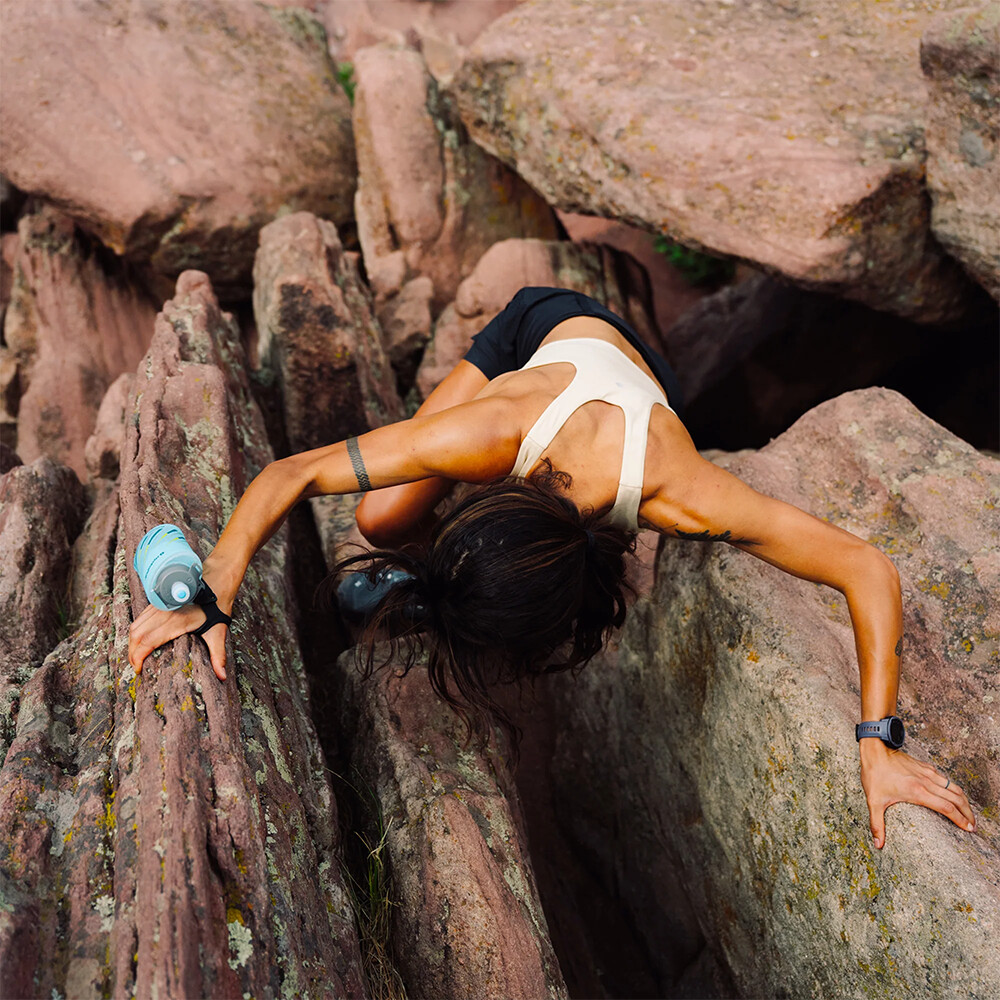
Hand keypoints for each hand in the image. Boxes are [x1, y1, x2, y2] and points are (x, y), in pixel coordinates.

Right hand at [128, 561, 234, 681]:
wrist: (216, 581)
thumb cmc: (217, 607)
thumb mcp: (219, 632)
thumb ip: (218, 655)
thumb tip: (222, 676)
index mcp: (175, 622)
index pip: (148, 641)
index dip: (138, 657)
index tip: (138, 670)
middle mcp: (163, 613)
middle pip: (136, 635)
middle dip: (131, 653)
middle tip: (136, 667)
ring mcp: (159, 606)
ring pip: (135, 625)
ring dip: (132, 642)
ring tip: (135, 657)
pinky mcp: (158, 602)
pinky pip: (140, 617)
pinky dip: (136, 631)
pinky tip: (140, 640)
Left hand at [860, 739, 975, 847]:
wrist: (875, 750)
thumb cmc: (874, 774)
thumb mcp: (873, 801)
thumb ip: (877, 824)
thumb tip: (878, 844)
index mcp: (917, 792)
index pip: (946, 808)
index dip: (960, 820)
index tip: (968, 829)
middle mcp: (927, 782)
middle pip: (956, 799)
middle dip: (968, 813)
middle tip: (972, 825)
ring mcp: (927, 773)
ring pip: (954, 787)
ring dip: (964, 801)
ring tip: (968, 812)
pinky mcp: (925, 767)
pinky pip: (945, 779)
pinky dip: (954, 789)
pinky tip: (953, 795)